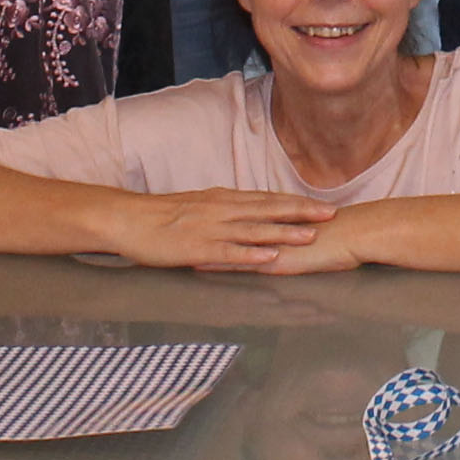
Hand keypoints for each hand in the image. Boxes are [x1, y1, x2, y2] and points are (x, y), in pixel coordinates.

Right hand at [115, 189, 336, 270]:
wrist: (129, 218)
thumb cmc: (162, 216)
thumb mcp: (199, 206)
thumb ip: (224, 211)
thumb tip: (248, 214)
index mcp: (223, 200)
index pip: (267, 200)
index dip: (296, 204)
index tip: (323, 205)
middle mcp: (222, 210)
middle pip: (268, 210)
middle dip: (301, 213)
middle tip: (330, 214)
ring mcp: (210, 228)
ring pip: (253, 230)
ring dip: (283, 233)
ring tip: (310, 236)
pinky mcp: (196, 247)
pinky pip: (228, 252)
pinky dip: (249, 255)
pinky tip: (268, 259)